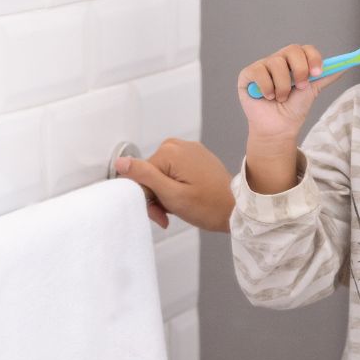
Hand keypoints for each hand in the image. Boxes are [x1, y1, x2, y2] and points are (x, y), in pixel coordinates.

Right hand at [115, 138, 233, 231]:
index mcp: (170, 151)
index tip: (159, 213)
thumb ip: (144, 176)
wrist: (238, 209)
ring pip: (160, 175)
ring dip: (164, 195)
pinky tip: (184, 200)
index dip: (146, 198)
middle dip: (155, 197)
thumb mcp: (171, 195)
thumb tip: (121, 162)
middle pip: (149, 174)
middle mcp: (178, 145)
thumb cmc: (210, 206)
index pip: (139, 175)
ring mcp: (188, 150)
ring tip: (178, 208)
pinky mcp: (194, 158)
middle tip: (167, 214)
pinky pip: (173, 173)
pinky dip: (174, 189)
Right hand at [237, 44, 340, 143]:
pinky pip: (260, 72)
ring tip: (281, 98)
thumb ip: (326, 77)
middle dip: (300, 70)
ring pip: (276, 63)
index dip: (313, 58)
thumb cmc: (294, 109)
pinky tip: (267, 97)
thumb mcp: (313, 91)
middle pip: (292, 50)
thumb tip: (344, 66)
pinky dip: (267, 88)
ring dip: (283, 86)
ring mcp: (263, 66)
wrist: (279, 128)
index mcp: (295, 62)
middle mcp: (279, 60)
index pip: (305, 49)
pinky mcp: (248, 75)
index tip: (318, 73)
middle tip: (300, 87)